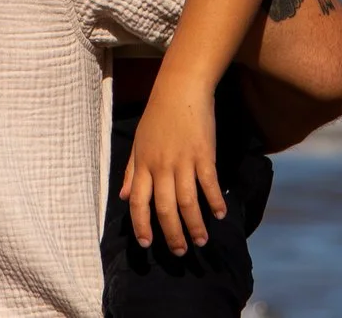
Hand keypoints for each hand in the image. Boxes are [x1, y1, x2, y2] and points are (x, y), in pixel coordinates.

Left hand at [119, 77, 222, 254]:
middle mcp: (161, 166)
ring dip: (194, 225)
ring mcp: (183, 160)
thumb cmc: (158, 115)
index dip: (141, 224)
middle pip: (164, 208)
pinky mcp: (203, 153)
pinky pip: (208, 183)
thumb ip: (131, 172)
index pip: (138, 201)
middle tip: (179, 252)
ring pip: (187, 201)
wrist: (180, 88)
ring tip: (201, 241)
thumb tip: (122, 197)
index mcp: (143, 164)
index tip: (147, 244)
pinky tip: (219, 215)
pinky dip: (214, 201)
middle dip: (172, 234)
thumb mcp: (139, 142)